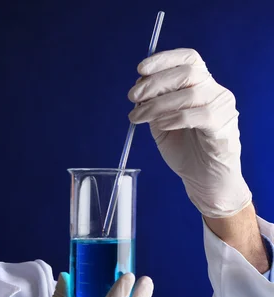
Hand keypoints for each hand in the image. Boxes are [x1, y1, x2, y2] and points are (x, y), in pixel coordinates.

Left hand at [128, 48, 251, 217]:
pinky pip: (199, 115)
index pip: (188, 58)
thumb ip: (153, 102)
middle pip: (187, 72)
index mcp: (201, 84)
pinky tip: (160, 125)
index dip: (164, 60)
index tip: (140, 69)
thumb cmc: (184, 147)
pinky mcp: (223, 126)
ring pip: (190, 94)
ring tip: (138, 117)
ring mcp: (222, 107)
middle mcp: (215, 91)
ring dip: (157, 104)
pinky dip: (175, 118)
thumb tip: (138, 86)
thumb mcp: (160, 120)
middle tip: (132, 97)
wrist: (203, 177)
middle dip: (154, 83)